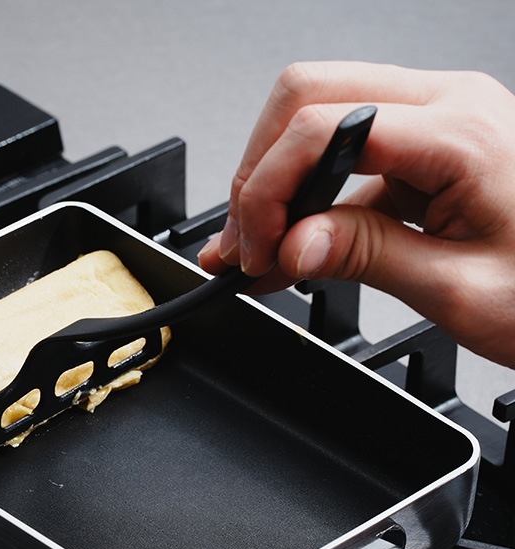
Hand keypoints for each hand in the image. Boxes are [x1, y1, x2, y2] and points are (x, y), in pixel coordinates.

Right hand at [197, 61, 514, 367]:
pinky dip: (301, 196)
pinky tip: (288, 240)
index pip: (323, 128)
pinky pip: (340, 152)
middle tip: (247, 243)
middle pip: (307, 96)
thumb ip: (368, 256)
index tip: (255, 250)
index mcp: (462, 132)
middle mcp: (446, 106)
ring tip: (258, 248)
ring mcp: (433, 119)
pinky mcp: (421, 146)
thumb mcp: (459, 289)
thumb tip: (291, 245)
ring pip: (315, 116)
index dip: (268, 189)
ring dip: (273, 182)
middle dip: (258, 174)